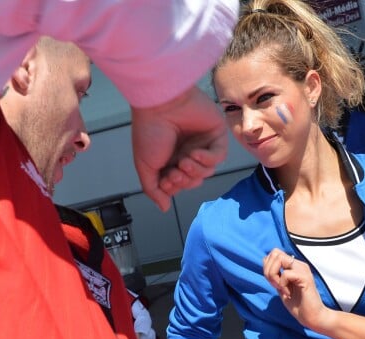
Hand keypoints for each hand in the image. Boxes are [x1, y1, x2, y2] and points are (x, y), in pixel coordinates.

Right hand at [131, 86, 227, 210]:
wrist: (158, 104)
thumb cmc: (149, 131)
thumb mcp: (145, 167)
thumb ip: (153, 190)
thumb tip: (164, 207)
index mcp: (171, 159)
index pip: (180, 184)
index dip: (174, 187)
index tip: (165, 180)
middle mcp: (188, 152)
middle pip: (195, 180)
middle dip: (185, 181)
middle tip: (175, 171)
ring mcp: (203, 143)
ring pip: (208, 171)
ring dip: (195, 171)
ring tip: (183, 161)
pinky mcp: (216, 134)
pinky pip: (219, 156)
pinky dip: (207, 159)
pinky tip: (195, 153)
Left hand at [263, 248, 328, 330]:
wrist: (312, 317)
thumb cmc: (297, 305)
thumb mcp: (281, 287)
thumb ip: (275, 274)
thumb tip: (265, 260)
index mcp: (294, 266)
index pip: (275, 253)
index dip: (268, 266)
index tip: (272, 282)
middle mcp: (299, 265)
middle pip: (275, 253)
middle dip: (268, 270)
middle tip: (275, 285)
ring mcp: (303, 270)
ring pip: (279, 259)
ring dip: (274, 275)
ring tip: (280, 288)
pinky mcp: (305, 278)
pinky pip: (286, 274)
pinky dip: (282, 285)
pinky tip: (288, 294)